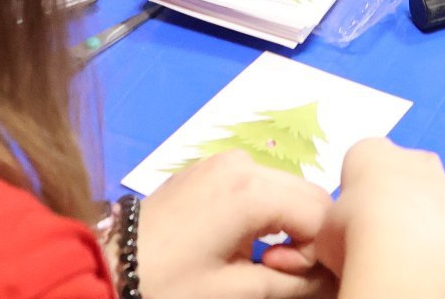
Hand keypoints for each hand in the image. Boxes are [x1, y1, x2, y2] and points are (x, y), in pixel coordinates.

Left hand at [139, 151, 337, 298]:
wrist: (110, 268)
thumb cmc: (172, 284)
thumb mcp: (239, 291)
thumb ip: (296, 284)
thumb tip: (334, 281)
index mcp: (252, 189)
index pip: (321, 215)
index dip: (317, 254)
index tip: (286, 279)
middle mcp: (244, 162)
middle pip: (309, 196)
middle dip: (308, 237)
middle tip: (276, 272)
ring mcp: (226, 160)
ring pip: (287, 189)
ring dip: (289, 225)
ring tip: (258, 260)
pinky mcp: (211, 167)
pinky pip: (260, 184)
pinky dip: (267, 212)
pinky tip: (242, 242)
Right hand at [270, 140, 444, 298]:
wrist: (405, 257)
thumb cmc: (352, 233)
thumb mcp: (325, 229)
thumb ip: (337, 222)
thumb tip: (344, 236)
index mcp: (371, 151)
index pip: (361, 163)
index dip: (356, 193)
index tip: (351, 218)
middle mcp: (413, 157)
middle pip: (401, 174)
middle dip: (393, 198)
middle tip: (378, 234)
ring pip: (430, 199)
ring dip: (420, 220)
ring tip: (403, 254)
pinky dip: (439, 241)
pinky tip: (425, 262)